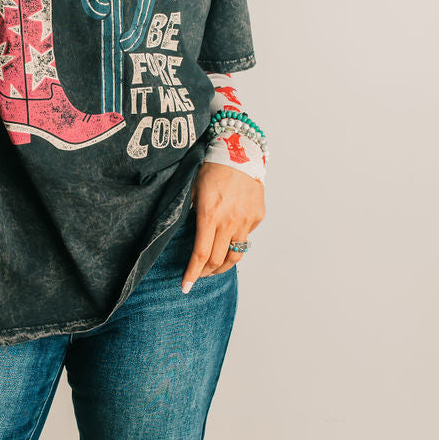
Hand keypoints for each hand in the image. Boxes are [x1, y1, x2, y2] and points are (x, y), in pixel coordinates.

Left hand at [181, 161, 264, 292]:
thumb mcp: (191, 190)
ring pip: (236, 254)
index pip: (200, 254)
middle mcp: (230, 221)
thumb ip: (187, 214)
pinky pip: (246, 237)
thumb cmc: (211, 169)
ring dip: (223, 265)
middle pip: (218, 260)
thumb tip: (181, 235)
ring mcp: (246, 220)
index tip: (185, 287)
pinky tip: (228, 235)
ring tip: (214, 267)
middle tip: (198, 275)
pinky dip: (236, 241)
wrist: (239, 152)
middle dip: (206, 273)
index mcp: (209, 215)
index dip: (192, 274)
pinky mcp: (258, 216)